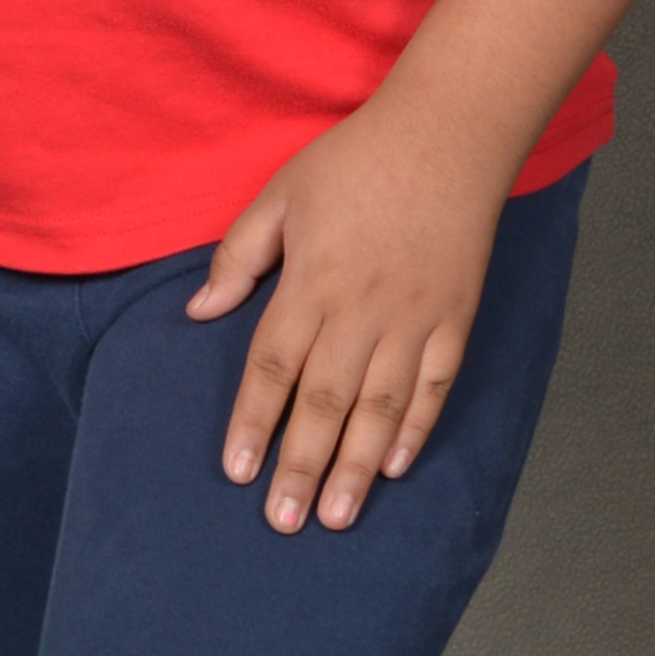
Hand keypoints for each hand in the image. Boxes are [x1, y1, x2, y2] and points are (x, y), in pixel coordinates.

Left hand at [185, 90, 505, 532]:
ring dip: (354, 465)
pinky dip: (415, 429)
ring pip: (380, 406)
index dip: (252, 420)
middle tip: (282, 521)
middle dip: (300, 464)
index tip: (236, 470)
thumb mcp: (281, 192)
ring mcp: (414, 318)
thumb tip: (199, 311)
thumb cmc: (354, 161)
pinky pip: (435, 385)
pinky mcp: (454, 318)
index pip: (273, 364)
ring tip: (335, 517)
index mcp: (313, 279)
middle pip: (324, 400)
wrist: (446, 134)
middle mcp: (363, 308)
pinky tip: (394, 467)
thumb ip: (238, 255)